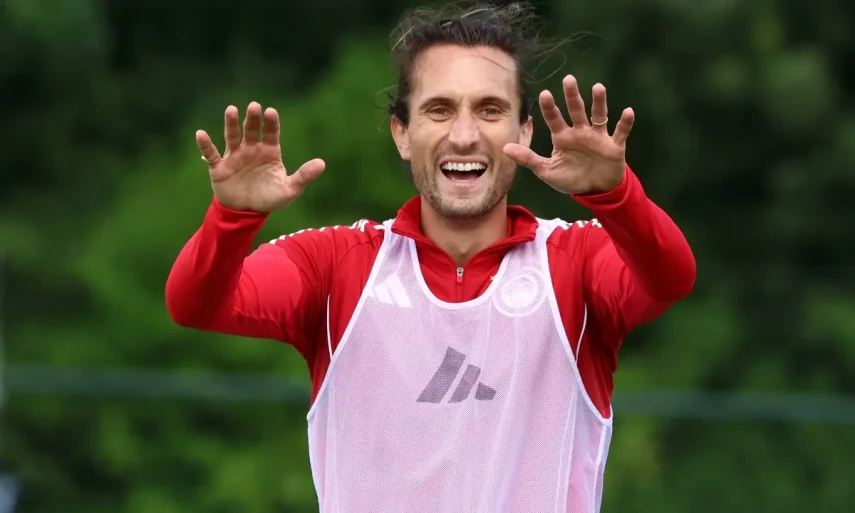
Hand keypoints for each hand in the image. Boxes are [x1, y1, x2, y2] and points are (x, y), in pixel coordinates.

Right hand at [196, 102, 324, 211]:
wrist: (247, 213)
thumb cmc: (269, 198)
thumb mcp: (289, 190)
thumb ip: (304, 176)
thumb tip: (322, 164)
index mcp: (269, 152)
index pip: (270, 133)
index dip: (270, 123)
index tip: (270, 112)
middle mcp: (251, 149)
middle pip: (251, 130)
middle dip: (252, 119)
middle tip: (254, 107)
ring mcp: (235, 156)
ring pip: (232, 136)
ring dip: (231, 124)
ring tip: (231, 110)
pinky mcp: (220, 167)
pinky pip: (211, 154)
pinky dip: (205, 145)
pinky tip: (201, 134)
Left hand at [503, 75, 633, 194]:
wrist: (595, 190)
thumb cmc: (570, 178)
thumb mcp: (546, 171)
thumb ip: (528, 159)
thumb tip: (505, 148)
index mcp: (563, 137)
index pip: (554, 119)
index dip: (550, 108)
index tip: (545, 94)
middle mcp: (580, 132)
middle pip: (576, 110)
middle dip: (572, 96)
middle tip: (568, 79)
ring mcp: (598, 137)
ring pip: (598, 116)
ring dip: (599, 102)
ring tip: (598, 87)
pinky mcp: (614, 146)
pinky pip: (620, 132)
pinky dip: (625, 123)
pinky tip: (627, 111)